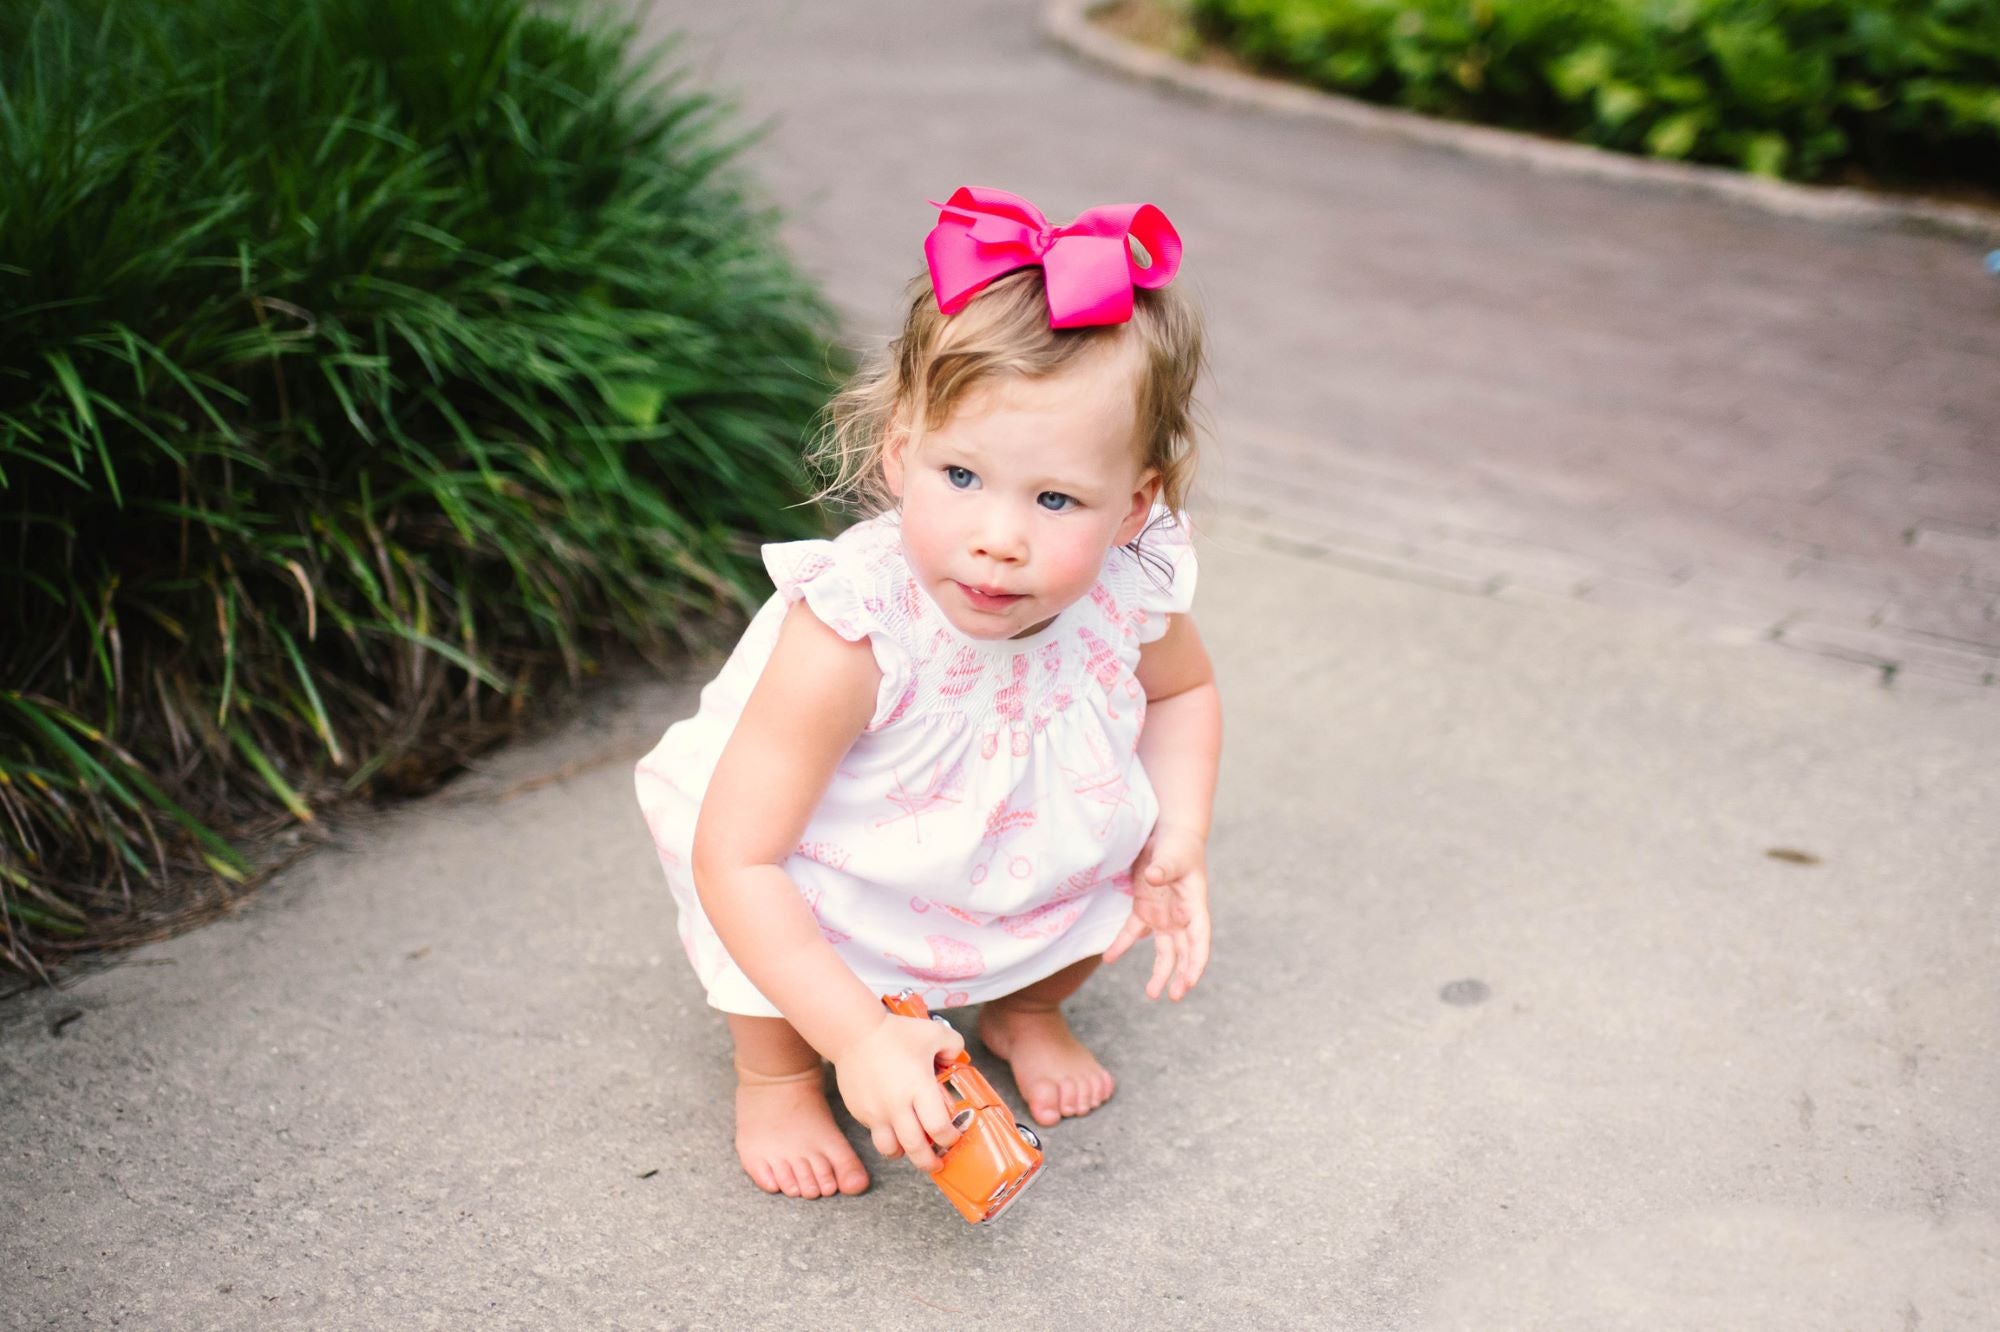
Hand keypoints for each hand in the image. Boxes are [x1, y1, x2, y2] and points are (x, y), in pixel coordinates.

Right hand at [831, 1012, 964, 1171]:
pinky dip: (886, 1135)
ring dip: (904, 1153)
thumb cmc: (895, 1032)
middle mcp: (897, 1106)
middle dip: (929, 1162)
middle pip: (916, 1149)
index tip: (953, 1136)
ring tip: (912, 1148)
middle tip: (937, 1163)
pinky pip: (875, 1133)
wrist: (853, 1033)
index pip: (938, 1128)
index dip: (949, 1138)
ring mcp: (876, 1112)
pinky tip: (893, 1124)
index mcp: (919, 1088)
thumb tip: (956, 1060)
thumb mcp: (934, 1032)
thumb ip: (954, 1045)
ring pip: (890, 1149)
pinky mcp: (860, 1112)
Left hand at [1104, 829, 1210, 1000]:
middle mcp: (1181, 916)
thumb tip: (1154, 877)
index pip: (1199, 938)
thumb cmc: (1177, 845)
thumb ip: (1164, 867)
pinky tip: (1109, 958)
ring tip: (1151, 994)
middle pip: (1184, 951)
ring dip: (1159, 972)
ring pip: (1164, 950)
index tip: (1191, 981)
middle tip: (1174, 996)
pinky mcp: (1145, 910)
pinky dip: (1121, 945)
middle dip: (1181, 975)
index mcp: (1194, 906)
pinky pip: (1132, 933)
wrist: (1168, 834)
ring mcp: (1163, 915)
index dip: (1196, 961)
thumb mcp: (1173, 855)